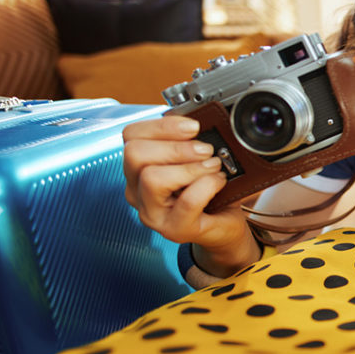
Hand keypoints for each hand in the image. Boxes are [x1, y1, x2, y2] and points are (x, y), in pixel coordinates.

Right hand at [122, 116, 256, 273]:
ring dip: (190, 167)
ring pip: (152, 178)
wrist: (223, 226)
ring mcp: (152, 213)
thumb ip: (187, 142)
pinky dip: (207, 185)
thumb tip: (196, 123)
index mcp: (138, 168)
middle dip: (175, 146)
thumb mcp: (194, 160)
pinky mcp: (174, 230)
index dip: (163, 125)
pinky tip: (218, 183)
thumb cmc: (208, 192)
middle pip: (134, 154)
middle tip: (205, 149)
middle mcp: (137, 190)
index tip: (193, 127)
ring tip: (212, 167)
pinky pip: (187, 201)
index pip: (131, 135)